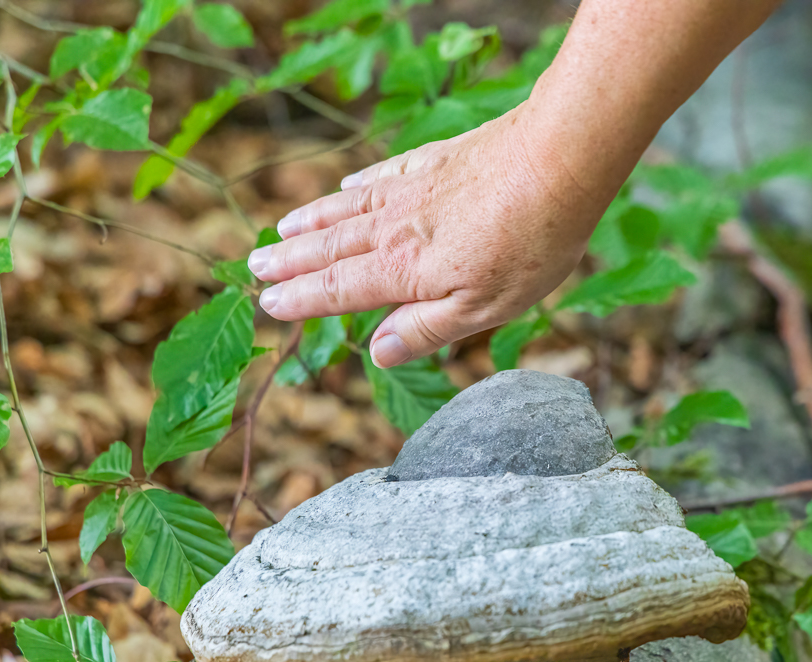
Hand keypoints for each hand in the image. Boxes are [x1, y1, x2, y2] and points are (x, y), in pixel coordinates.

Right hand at [248, 105, 606, 367]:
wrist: (559, 160)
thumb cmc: (531, 244)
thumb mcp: (484, 309)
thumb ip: (427, 329)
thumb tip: (375, 351)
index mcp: (405, 270)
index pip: (339, 289)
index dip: (302, 298)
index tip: (269, 303)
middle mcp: (397, 228)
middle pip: (332, 246)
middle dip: (291, 260)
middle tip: (252, 266)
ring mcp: (414, 189)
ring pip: (348, 209)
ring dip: (311, 222)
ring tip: (280, 230)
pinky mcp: (437, 161)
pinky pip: (383, 177)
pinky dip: (357, 187)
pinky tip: (346, 188)